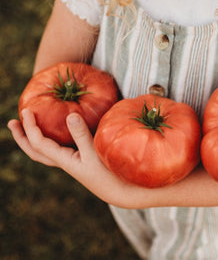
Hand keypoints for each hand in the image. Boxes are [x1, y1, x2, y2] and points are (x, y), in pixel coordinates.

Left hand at [7, 109, 125, 204]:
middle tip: (12, 122)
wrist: (120, 191)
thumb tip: (69, 115)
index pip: (39, 143)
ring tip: (28, 126)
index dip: (30, 127)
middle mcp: (63, 162)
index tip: (27, 110)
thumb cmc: (109, 173)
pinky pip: (57, 150)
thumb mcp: (95, 153)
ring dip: (33, 140)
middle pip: (35, 151)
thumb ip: (82, 135)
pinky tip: (57, 133)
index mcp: (64, 160)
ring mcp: (71, 162)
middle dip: (22, 137)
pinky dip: (49, 140)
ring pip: (44, 152)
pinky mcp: (80, 160)